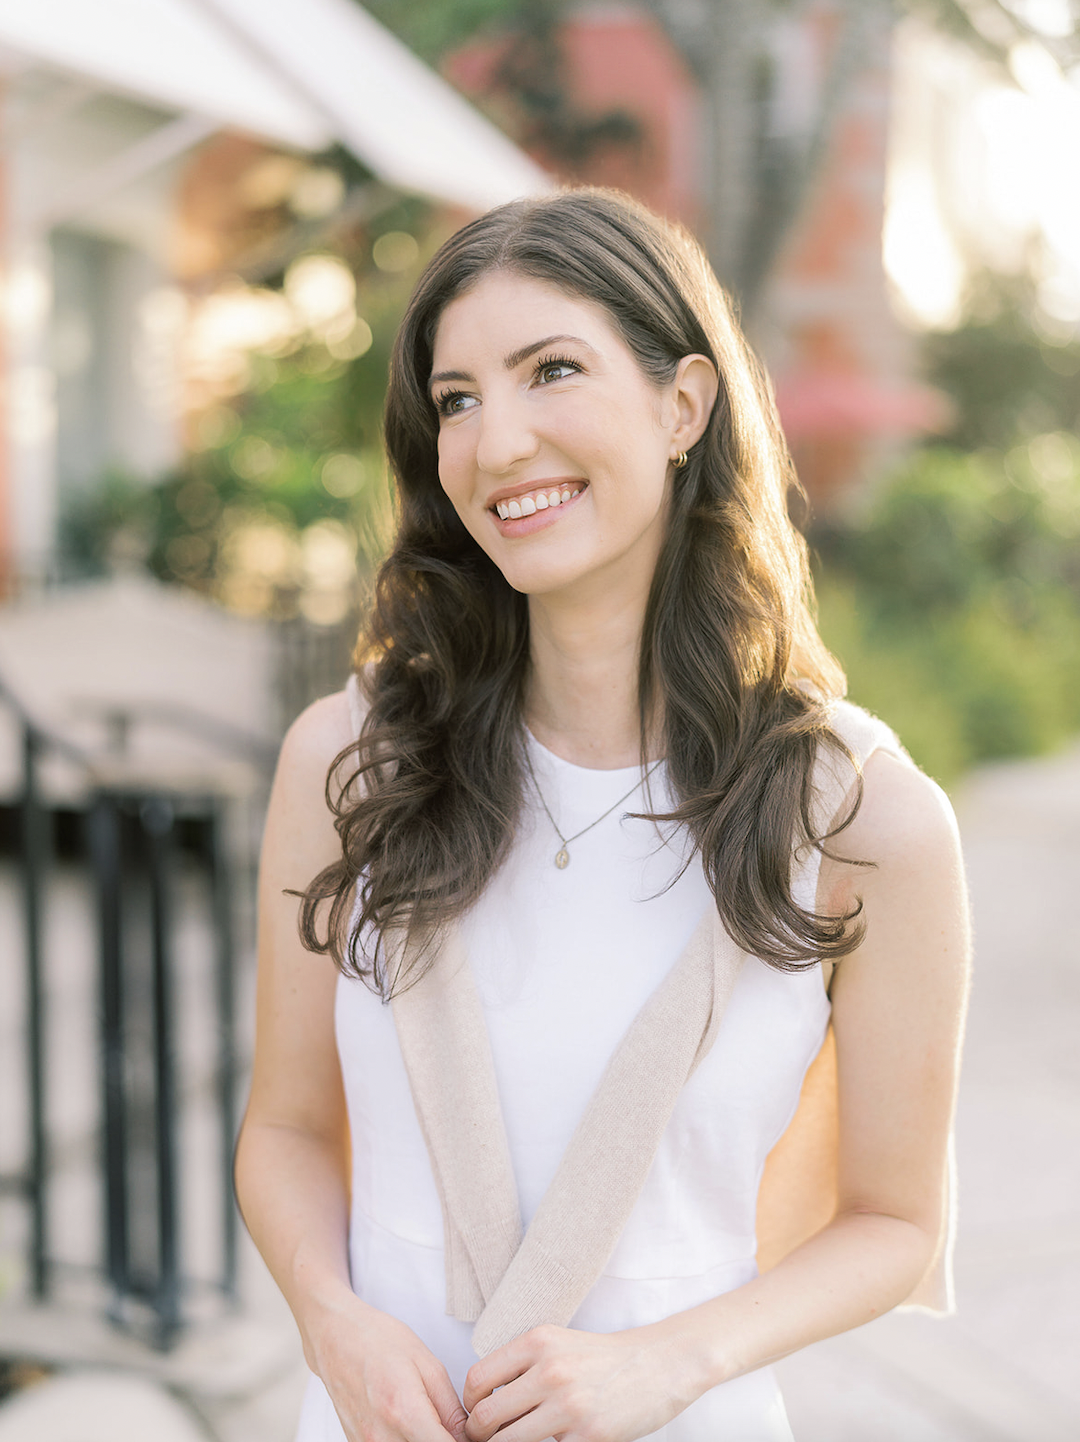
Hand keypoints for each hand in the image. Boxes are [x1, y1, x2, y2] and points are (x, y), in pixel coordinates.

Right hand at [305, 1291, 468, 1441]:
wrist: (335, 1337)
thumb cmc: (381, 1342)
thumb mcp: (428, 1365)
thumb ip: (450, 1409)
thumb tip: (468, 1439)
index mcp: (405, 1412)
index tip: (471, 1435)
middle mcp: (382, 1438)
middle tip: (452, 1427)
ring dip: (424, 1441)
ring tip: (430, 1423)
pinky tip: (411, 1427)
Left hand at [463, 1322, 700, 1441]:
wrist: (658, 1365)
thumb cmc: (603, 1357)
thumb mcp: (558, 1344)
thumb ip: (522, 1365)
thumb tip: (482, 1399)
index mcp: (538, 1341)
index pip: (477, 1378)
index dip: (469, 1404)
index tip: (475, 1415)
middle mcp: (550, 1370)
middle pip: (485, 1416)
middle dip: (478, 1435)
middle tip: (485, 1440)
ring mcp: (568, 1406)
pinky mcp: (587, 1436)